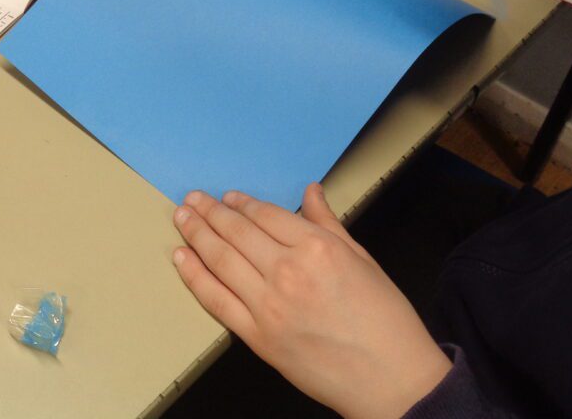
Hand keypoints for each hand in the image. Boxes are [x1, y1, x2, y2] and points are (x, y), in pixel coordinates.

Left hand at [173, 184, 450, 418]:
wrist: (390, 379)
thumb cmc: (384, 320)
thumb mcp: (362, 259)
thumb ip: (328, 223)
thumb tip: (311, 192)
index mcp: (318, 248)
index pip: (266, 215)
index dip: (242, 204)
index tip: (227, 197)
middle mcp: (288, 272)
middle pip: (237, 233)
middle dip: (210, 212)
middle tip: (192, 198)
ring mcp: (268, 306)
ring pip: (220, 260)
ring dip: (196, 234)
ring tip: (182, 218)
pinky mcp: (257, 337)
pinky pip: (216, 300)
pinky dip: (194, 276)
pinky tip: (182, 258)